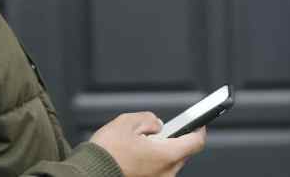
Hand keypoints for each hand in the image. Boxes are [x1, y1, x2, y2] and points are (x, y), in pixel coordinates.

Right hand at [89, 112, 206, 176]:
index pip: (196, 142)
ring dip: (161, 152)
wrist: (90, 172)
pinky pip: (159, 171)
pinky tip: (136, 155)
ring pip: (169, 163)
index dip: (198, 128)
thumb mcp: (127, 121)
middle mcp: (166, 173)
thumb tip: (157, 124)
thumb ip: (149, 119)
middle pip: (182, 153)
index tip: (198, 122)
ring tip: (140, 144)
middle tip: (157, 131)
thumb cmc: (107, 151)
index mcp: (166, 155)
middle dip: (174, 140)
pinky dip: (153, 162)